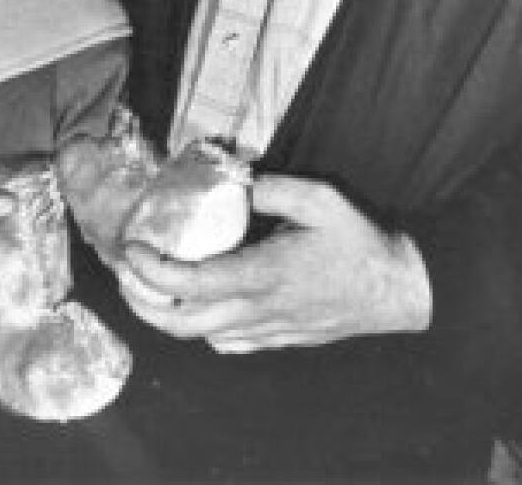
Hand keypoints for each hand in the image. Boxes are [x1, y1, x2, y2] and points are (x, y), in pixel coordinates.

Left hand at [115, 172, 431, 351]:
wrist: (395, 290)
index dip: (152, 270)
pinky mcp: (277, 340)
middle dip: (143, 302)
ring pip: (200, 336)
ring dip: (167, 315)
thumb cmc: (358, 242)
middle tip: (126, 274)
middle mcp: (256, 311)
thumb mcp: (320, 199)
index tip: (134, 247)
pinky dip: (199, 326)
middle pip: (181, 324)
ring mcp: (266, 331)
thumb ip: (273, 188)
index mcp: (261, 275)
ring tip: (152, 286)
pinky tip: (199, 303)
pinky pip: (225, 342)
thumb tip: (236, 178)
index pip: (189, 283)